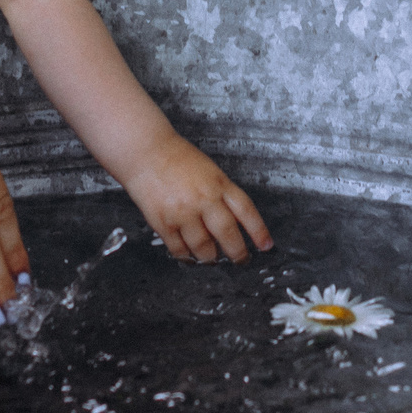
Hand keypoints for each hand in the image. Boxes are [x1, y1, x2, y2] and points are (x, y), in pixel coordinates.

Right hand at [122, 135, 272, 263]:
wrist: (145, 152)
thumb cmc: (177, 158)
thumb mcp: (210, 171)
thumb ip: (222, 194)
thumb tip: (236, 223)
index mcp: (218, 183)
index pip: (246, 211)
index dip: (259, 231)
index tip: (266, 246)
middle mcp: (203, 199)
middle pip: (228, 234)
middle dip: (238, 253)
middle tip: (241, 260)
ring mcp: (183, 212)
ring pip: (204, 248)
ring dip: (211, 258)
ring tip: (213, 258)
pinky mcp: (163, 223)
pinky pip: (180, 250)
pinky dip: (187, 257)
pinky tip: (191, 257)